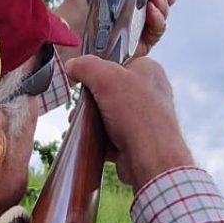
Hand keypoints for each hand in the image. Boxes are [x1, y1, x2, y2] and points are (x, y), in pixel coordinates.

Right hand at [65, 53, 193, 192]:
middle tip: (79, 106)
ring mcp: (142, 118)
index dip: (98, 69)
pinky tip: (85, 140)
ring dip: (89, 120)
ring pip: (107, 114)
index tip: (83, 78)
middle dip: (89, 100)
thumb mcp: (107, 78)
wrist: (151, 160)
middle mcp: (149, 93)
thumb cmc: (138, 116)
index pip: (118, 62)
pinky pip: (109, 135)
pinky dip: (95, 138)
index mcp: (148, 71)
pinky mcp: (135, 140)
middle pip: (109, 90)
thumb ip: (86, 65)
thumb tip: (72, 66)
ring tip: (77, 124)